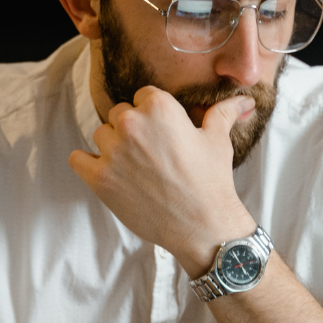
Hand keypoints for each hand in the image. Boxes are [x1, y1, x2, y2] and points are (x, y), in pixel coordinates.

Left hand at [69, 86, 255, 275]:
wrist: (203, 226)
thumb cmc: (211, 181)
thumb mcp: (217, 140)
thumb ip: (223, 113)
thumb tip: (245, 101)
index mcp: (159, 107)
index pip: (142, 96)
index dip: (153, 115)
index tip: (162, 134)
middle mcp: (132, 123)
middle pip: (120, 114)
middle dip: (133, 130)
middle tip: (151, 154)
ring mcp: (113, 151)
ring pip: (101, 135)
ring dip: (113, 147)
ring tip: (135, 168)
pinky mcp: (100, 177)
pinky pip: (78, 158)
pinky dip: (88, 164)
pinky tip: (108, 173)